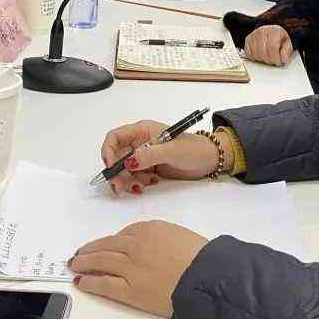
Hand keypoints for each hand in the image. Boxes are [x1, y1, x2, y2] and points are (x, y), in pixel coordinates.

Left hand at [70, 221, 207, 317]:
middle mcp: (135, 245)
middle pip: (107, 245)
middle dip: (92, 248)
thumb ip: (161, 237)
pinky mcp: (129, 289)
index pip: (126, 233)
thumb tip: (150, 245)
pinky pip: (104, 283)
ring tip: (74, 263)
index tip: (106, 244)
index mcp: (150, 229)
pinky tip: (81, 280)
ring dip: (85, 261)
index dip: (113, 240)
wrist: (205, 278)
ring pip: (101, 260)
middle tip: (80, 252)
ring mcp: (130, 267)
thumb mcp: (180, 235)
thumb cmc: (201, 257)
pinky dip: (90, 281)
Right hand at [100, 120, 223, 195]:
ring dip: (129, 180)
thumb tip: (128, 161)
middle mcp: (140, 142)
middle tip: (120, 188)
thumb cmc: (194, 149)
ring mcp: (145, 156)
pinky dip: (138, 183)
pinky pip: (135, 177)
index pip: (115, 137)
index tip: (110, 167)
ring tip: (143, 186)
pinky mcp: (150, 168)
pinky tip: (152, 183)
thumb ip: (150, 155)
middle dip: (117, 173)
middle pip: (116, 157)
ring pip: (125, 170)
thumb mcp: (172, 150)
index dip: (108, 151)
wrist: (210, 160)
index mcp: (142, 131)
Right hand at [243, 25, 294, 65]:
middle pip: (263, 52)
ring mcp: (253, 35)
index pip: (272, 47)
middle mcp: (262, 31)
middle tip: (273, 61)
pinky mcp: (247, 40)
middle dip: (269, 60)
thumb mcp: (287, 44)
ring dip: (262, 59)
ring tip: (268, 57)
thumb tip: (282, 59)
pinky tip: (261, 55)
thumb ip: (286, 52)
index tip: (278, 62)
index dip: (275, 58)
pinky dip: (255, 58)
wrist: (271, 32)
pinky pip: (249, 54)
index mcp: (274, 31)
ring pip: (255, 54)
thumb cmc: (279, 39)